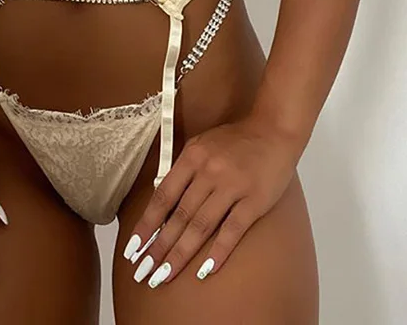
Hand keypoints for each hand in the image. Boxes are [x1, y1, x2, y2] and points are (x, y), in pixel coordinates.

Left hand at [122, 116, 301, 286]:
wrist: (274, 129)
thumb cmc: (235, 140)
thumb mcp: (202, 145)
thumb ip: (183, 170)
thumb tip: (162, 200)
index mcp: (192, 157)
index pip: (163, 196)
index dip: (146, 225)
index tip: (133, 248)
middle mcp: (209, 172)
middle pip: (179, 216)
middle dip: (159, 247)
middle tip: (143, 272)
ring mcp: (232, 186)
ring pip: (201, 226)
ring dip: (180, 254)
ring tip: (164, 276)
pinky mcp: (255, 200)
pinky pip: (233, 230)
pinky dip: (218, 251)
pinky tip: (204, 271)